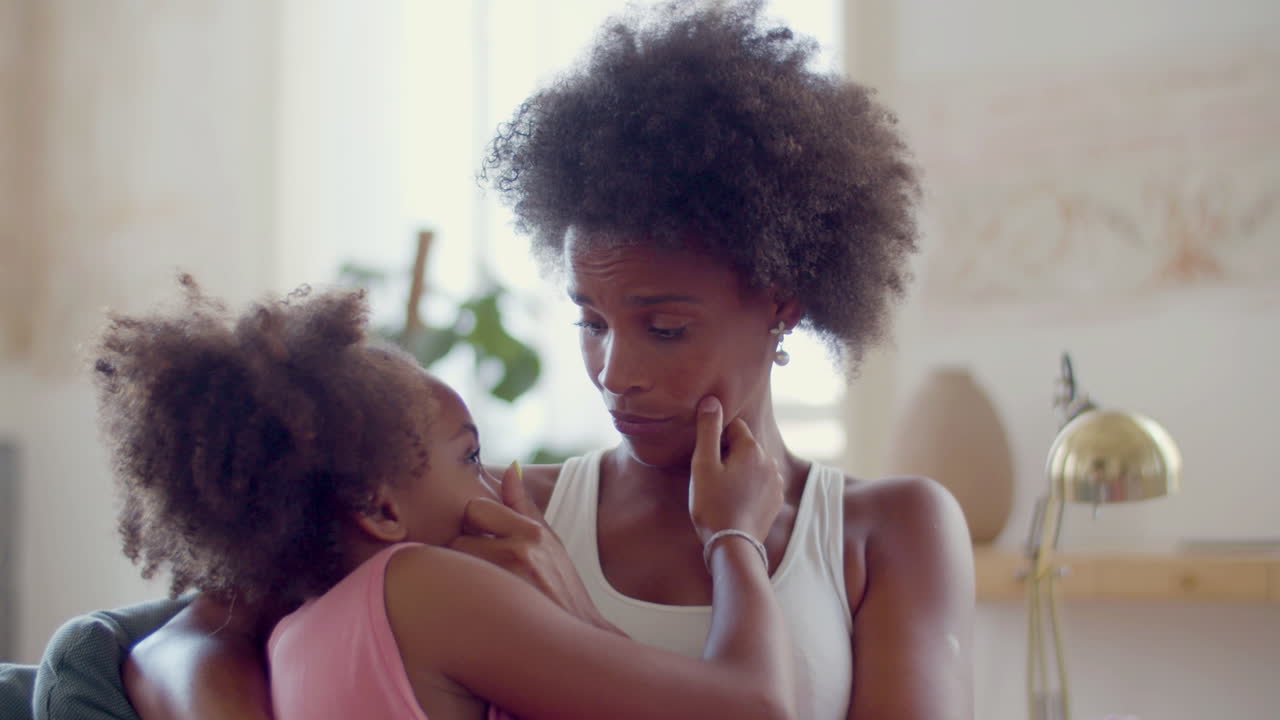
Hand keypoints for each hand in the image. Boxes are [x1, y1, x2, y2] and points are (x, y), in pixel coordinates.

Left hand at [449, 463, 624, 634]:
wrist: (571, 643)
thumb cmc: (559, 588)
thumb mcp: (549, 543)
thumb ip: (523, 506)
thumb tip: (510, 468)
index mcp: (532, 534)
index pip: (475, 509)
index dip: (473, 526)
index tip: (481, 540)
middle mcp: (517, 554)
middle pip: (457, 538)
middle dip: (462, 553)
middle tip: (476, 570)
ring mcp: (502, 583)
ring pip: (452, 566)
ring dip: (457, 576)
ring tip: (475, 590)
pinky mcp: (487, 611)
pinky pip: (451, 593)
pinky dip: (454, 598)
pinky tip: (468, 608)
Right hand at [687, 396, 783, 543]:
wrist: (733, 545)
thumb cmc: (713, 504)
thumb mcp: (703, 464)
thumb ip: (708, 429)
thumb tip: (712, 400)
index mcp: (752, 448)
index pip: (733, 426)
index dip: (716, 438)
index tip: (706, 458)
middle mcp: (769, 461)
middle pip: (744, 445)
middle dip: (728, 454)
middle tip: (711, 477)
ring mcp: (776, 482)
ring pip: (753, 464)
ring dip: (739, 471)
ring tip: (722, 491)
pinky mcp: (776, 500)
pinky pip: (760, 482)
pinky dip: (749, 486)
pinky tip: (735, 501)